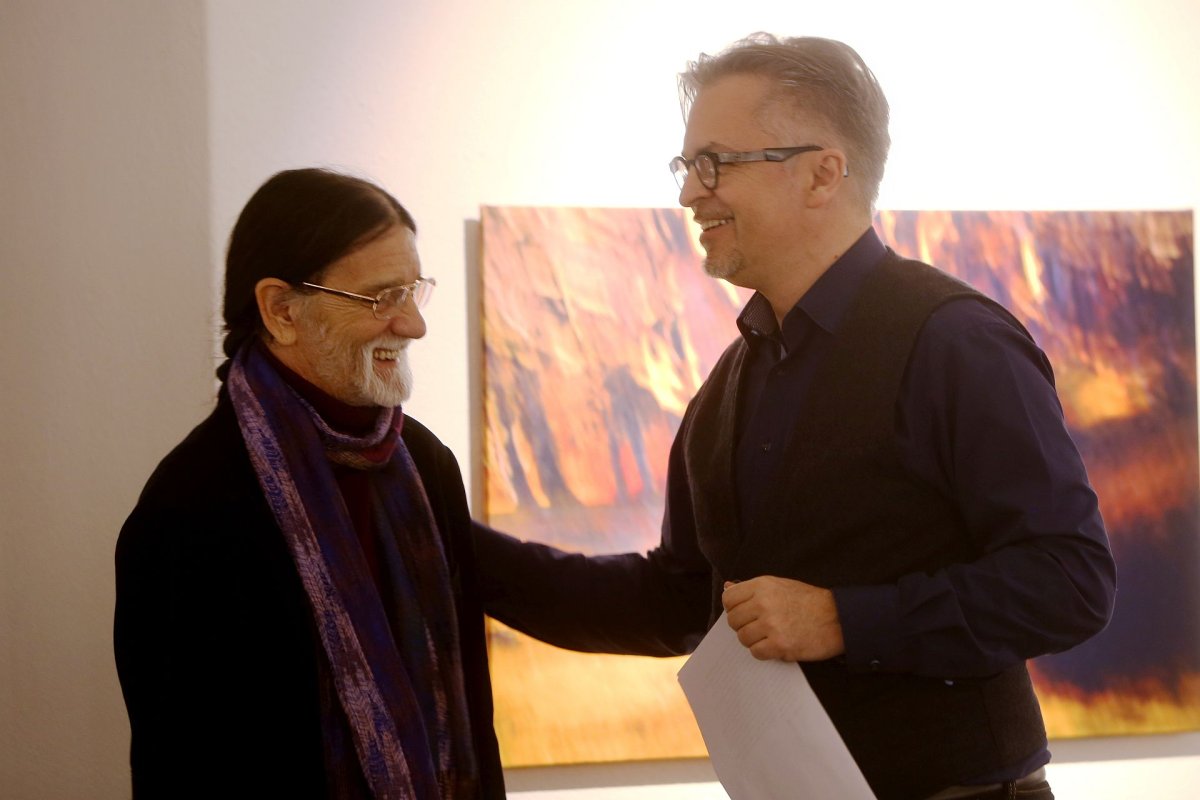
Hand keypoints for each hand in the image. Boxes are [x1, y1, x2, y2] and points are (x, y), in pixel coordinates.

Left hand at [721, 576, 844, 661]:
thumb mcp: (779, 585)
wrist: (838, 618)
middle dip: (744, 626)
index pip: (729, 599)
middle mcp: (764, 603)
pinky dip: (764, 652)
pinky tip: (776, 645)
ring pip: (743, 638)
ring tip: (770, 636)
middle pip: (733, 621)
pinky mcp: (780, 645)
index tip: (744, 614)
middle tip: (760, 627)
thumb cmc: (809, 601)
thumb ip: (751, 589)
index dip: (734, 608)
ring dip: (754, 640)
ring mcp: (771, 625)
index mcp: (762, 585)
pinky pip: (756, 652)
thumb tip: (726, 587)